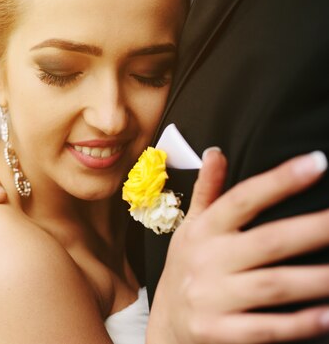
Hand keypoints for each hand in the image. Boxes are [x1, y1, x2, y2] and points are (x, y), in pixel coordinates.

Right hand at [147, 149, 328, 343]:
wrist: (166, 325)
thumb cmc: (187, 269)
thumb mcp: (190, 228)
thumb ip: (207, 191)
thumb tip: (216, 152)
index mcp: (203, 231)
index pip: (242, 199)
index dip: (279, 181)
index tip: (318, 162)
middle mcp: (207, 261)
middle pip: (267, 242)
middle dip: (312, 230)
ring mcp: (211, 298)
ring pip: (272, 286)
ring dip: (315, 280)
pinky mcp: (217, 332)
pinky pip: (265, 329)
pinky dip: (299, 324)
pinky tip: (328, 316)